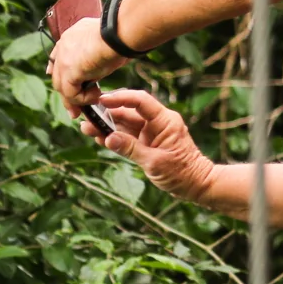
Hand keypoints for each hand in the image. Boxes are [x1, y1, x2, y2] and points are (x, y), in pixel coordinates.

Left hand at [48, 16, 125, 121]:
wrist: (118, 34)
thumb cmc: (120, 35)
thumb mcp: (106, 43)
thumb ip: (98, 53)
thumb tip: (103, 63)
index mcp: (72, 36)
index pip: (58, 56)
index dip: (59, 70)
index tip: (63, 83)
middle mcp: (64, 45)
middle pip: (58, 74)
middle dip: (66, 93)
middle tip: (74, 109)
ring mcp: (64, 59)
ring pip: (62, 86)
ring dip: (75, 100)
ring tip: (87, 106)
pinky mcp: (68, 71)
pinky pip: (70, 93)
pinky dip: (83, 99)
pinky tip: (96, 96)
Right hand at [86, 88, 218, 204]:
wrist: (196, 185)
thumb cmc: (182, 173)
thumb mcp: (155, 162)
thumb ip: (131, 149)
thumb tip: (108, 139)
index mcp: (164, 120)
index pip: (140, 101)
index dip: (120, 98)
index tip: (102, 100)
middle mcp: (157, 123)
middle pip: (128, 112)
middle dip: (107, 114)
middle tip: (87, 118)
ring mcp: (151, 133)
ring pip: (125, 125)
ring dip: (106, 127)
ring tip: (86, 129)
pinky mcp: (146, 143)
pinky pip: (127, 137)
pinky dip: (114, 138)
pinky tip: (98, 138)